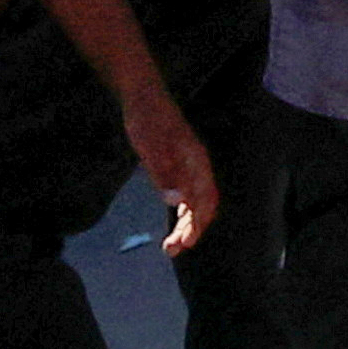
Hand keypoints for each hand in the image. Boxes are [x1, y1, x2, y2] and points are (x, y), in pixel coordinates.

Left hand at [128, 90, 218, 255]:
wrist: (143, 97)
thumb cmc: (147, 120)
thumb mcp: (152, 147)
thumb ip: (164, 174)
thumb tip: (176, 203)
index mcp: (196, 163)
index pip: (204, 201)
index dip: (196, 224)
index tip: (185, 243)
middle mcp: (197, 168)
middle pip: (203, 206)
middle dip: (191, 231)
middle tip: (173, 251)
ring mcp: (189, 168)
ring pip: (195, 204)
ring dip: (187, 226)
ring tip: (172, 246)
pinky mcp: (178, 168)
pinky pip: (186, 197)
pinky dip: (182, 214)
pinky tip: (173, 224)